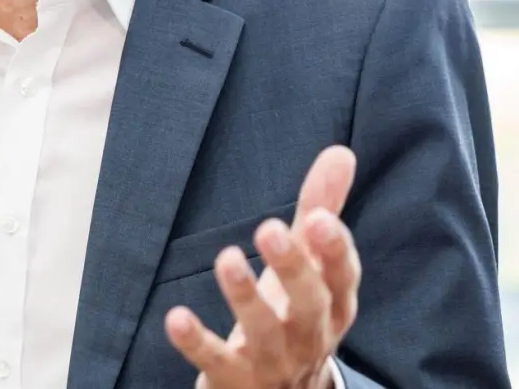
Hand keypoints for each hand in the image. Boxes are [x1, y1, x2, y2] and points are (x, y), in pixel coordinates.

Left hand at [164, 146, 361, 388]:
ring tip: (226, 258)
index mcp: (333, 304)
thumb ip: (322, 208)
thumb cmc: (296, 315)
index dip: (335, 249)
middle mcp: (310, 335)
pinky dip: (197, 342)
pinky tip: (175, 317)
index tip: (318, 217)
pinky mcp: (236, 381)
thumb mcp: (311, 267)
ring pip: (265, 333)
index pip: (342, 276)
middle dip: (292, 266)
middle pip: (310, 303)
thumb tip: (340, 152)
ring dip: (245, 297)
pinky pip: (217, 364)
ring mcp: (274, 362)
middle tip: (268, 228)